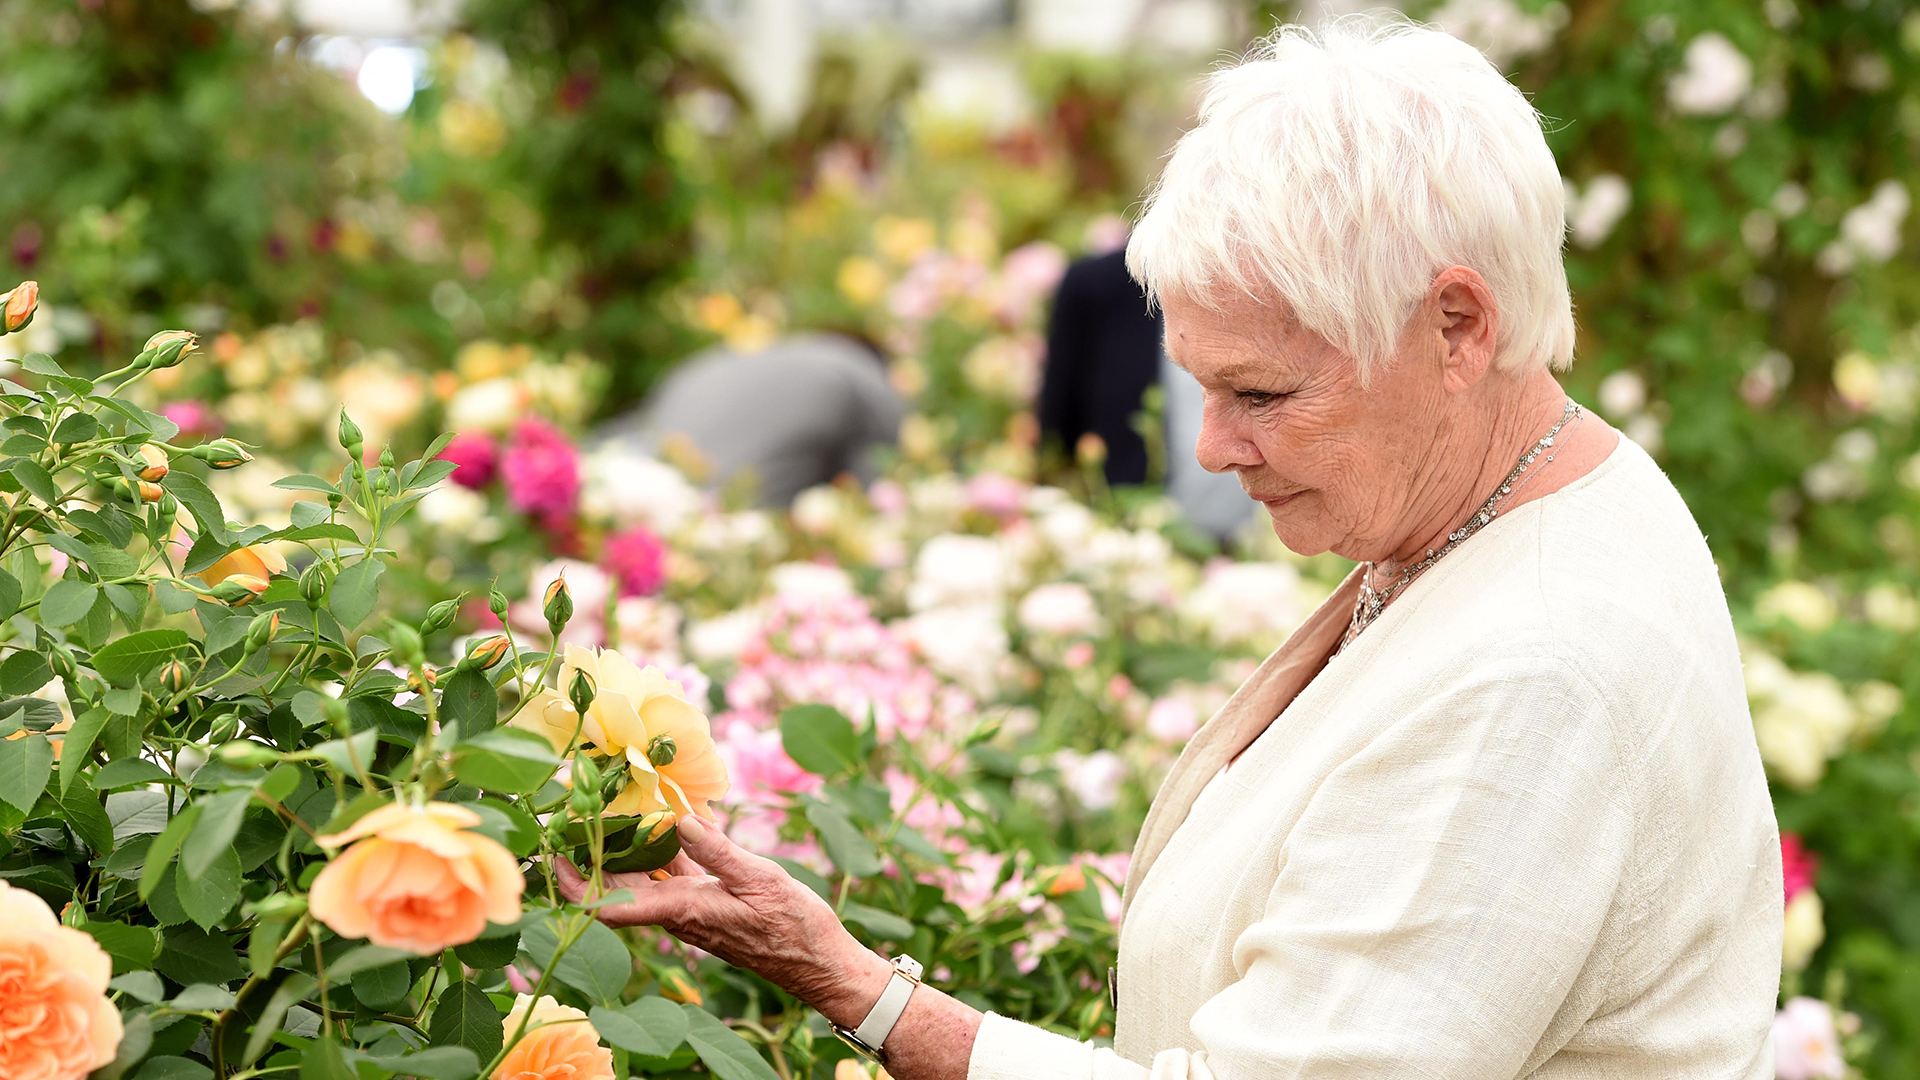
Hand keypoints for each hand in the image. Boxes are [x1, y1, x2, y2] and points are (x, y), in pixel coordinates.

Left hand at [554, 817, 891, 1025]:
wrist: (818, 962)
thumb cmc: (793, 927)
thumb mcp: (760, 879)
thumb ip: (718, 850)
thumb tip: (678, 818)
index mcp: (685, 910)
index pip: (615, 905)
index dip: (579, 887)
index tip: (554, 860)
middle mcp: (680, 914)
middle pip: (621, 890)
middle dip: (592, 862)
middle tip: (570, 824)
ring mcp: (694, 911)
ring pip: (646, 881)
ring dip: (625, 853)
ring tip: (607, 816)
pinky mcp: (709, 906)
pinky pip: (673, 878)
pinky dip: (662, 853)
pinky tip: (664, 825)